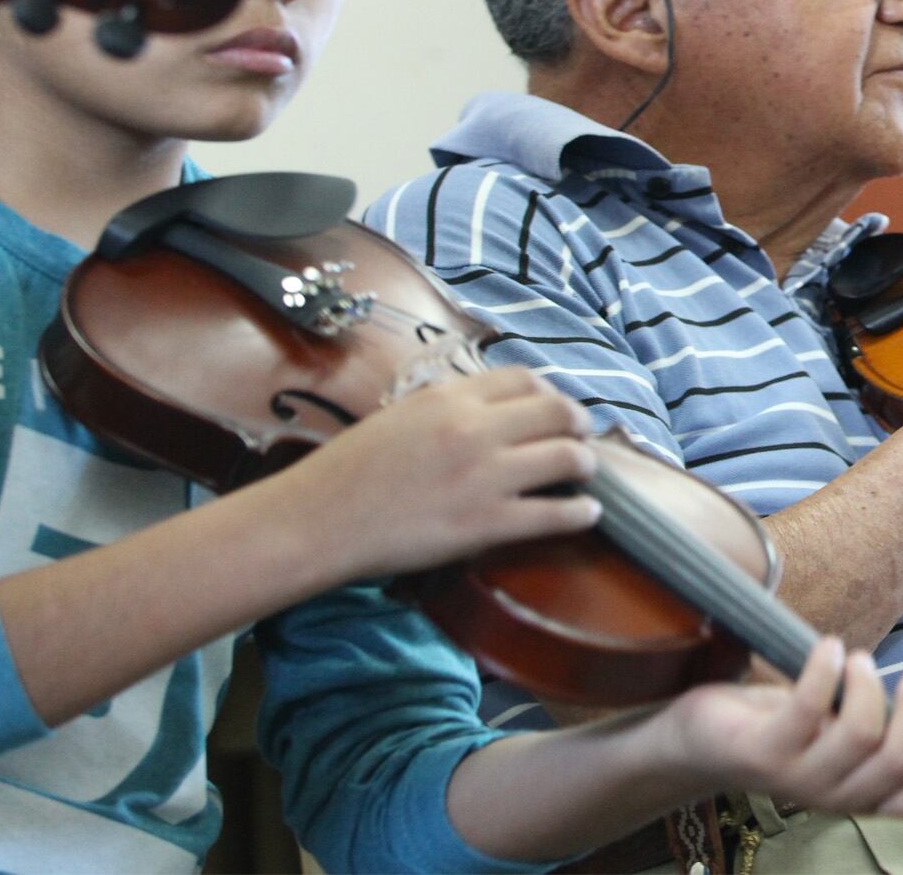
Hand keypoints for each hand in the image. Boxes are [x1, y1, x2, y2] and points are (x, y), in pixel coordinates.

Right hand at [273, 365, 600, 582]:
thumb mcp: (399, 416)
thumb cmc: (346, 471)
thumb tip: (487, 409)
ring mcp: (484, 476)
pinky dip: (580, 513)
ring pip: (568, 458)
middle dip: (580, 424)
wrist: (316, 521)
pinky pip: (555, 514)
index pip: (525, 379)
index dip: (551, 392)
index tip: (556, 407)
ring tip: (586, 473)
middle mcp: (475, 429)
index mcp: (450, 398)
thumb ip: (447, 408)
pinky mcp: (486, 524)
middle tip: (583, 437)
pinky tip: (586, 514)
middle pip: (559, 412)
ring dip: (586, 464)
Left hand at [656, 638, 902, 816]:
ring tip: (858, 659)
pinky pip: (808, 708)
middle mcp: (830, 794)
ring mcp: (795, 776)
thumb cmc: (782, 728)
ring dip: (868, 683)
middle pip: (897, 763)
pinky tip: (827, 647)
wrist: (701, 740)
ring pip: (859, 734)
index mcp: (858, 793)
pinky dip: (826, 668)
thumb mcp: (847, 727)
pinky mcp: (762, 750)